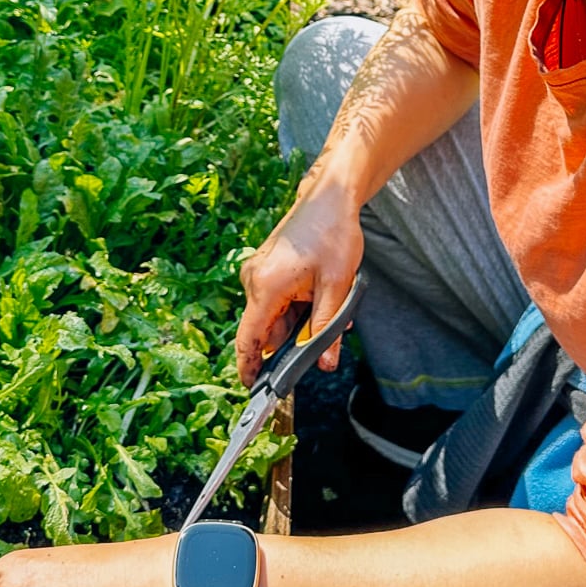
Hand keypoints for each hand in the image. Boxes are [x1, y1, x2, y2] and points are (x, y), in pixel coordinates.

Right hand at [236, 169, 364, 386]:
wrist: (329, 197)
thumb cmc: (332, 233)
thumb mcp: (337, 286)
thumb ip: (327, 329)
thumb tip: (325, 364)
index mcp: (265, 287)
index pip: (248, 339)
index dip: (249, 368)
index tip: (253, 390)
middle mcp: (254, 280)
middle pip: (265, 329)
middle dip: (292, 340)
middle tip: (323, 340)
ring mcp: (258, 272)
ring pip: (274, 314)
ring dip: (299, 320)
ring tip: (328, 305)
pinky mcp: (266, 268)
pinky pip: (277, 299)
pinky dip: (296, 305)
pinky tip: (320, 297)